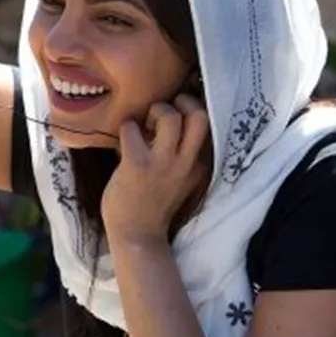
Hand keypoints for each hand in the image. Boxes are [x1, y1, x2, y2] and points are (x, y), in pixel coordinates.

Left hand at [100, 94, 209, 242]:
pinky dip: (127, 126)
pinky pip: (132, 129)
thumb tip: (164, 119)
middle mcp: (187, 162)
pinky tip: (126, 136)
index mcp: (199, 164)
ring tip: (146, 124)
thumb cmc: (154, 202)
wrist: (138, 235)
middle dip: (183, 101)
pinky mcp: (137, 165)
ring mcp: (163, 164)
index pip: (209, 124)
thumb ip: (180, 153)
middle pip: (200, 116)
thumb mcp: (180, 177)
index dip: (194, 108)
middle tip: (167, 109)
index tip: (179, 109)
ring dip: (155, 110)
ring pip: (170, 118)